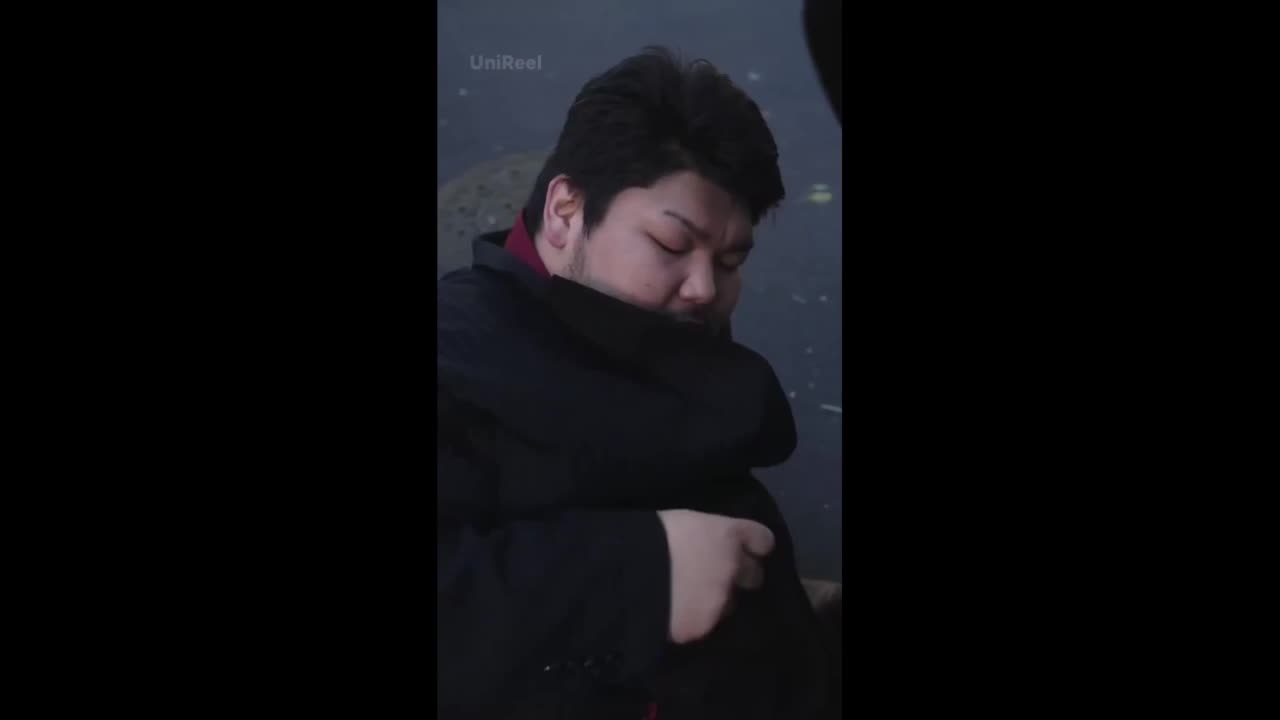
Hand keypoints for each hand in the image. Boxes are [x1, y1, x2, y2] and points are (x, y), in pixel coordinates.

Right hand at [656, 509, 775, 643]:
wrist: (624, 572)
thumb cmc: (647, 535)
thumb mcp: (681, 523)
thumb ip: (703, 536)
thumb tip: (703, 547)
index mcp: (727, 535)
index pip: (762, 540)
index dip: (753, 546)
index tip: (746, 548)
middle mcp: (733, 568)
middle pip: (755, 575)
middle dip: (740, 576)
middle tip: (716, 577)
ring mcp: (720, 601)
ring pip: (729, 604)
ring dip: (716, 601)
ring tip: (689, 600)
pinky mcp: (702, 627)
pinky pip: (703, 624)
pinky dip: (692, 620)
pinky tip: (672, 615)